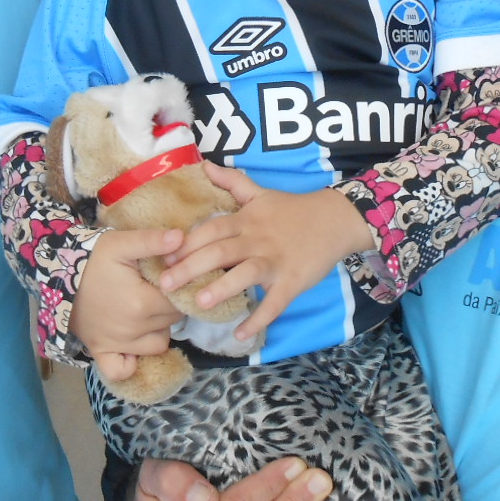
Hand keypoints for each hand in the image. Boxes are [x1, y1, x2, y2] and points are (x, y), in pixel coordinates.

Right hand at [71, 227, 186, 380]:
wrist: (56, 272)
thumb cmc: (92, 257)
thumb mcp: (122, 243)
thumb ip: (153, 241)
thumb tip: (182, 237)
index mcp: (142, 303)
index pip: (179, 302)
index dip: (178, 289)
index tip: (167, 278)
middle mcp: (133, 330)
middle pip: (171, 322)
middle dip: (169, 306)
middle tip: (155, 290)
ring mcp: (117, 344)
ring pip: (158, 345)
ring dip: (157, 329)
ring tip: (145, 310)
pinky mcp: (101, 352)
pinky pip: (123, 370)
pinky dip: (131, 362)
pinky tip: (132, 344)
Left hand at [160, 162, 371, 339]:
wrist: (335, 219)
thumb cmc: (292, 209)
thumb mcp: (260, 192)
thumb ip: (232, 182)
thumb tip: (204, 165)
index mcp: (246, 220)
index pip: (212, 229)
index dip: (187, 241)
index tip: (164, 255)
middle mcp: (257, 240)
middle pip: (221, 251)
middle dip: (191, 267)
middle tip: (165, 285)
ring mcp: (275, 261)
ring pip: (246, 274)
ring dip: (223, 288)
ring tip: (200, 303)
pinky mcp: (293, 281)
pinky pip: (275, 303)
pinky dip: (259, 319)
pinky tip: (240, 334)